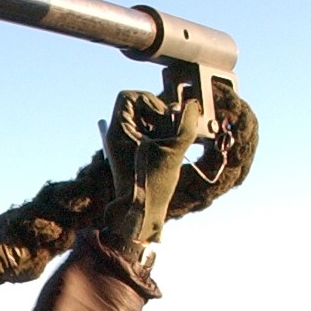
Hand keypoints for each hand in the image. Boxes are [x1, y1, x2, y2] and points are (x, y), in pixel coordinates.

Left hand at [100, 90, 200, 261]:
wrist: (140, 213)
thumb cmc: (152, 185)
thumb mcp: (174, 151)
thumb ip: (185, 125)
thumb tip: (192, 105)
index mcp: (119, 131)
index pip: (128, 97)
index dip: (148, 101)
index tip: (160, 118)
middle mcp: (118, 135)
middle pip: (138, 106)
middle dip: (159, 114)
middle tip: (169, 130)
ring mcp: (126, 144)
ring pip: (145, 121)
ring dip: (163, 126)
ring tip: (170, 142)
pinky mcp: (135, 154)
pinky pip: (148, 134)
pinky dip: (162, 137)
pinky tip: (170, 150)